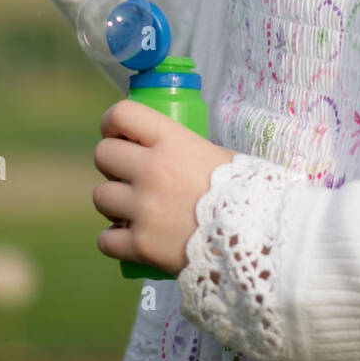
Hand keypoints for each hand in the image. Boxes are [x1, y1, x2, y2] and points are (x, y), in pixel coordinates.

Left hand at [93, 100, 236, 276]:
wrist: (259, 240)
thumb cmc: (247, 193)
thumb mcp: (219, 155)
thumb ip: (186, 149)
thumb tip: (167, 148)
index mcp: (172, 142)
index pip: (121, 114)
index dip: (112, 123)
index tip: (117, 134)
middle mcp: (152, 170)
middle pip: (103, 154)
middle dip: (112, 164)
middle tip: (129, 176)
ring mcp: (144, 209)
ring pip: (99, 196)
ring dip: (113, 203)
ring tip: (132, 209)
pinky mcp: (141, 246)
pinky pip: (105, 239)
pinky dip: (115, 240)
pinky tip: (129, 238)